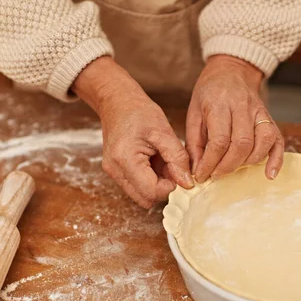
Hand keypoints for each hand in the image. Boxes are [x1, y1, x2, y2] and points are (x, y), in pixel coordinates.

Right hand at [73, 57, 192, 207]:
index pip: (152, 192)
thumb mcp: (164, 132)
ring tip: (161, 162)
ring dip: (155, 184)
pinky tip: (153, 162)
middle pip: (145, 199)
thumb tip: (187, 183)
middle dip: (163, 188)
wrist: (117, 101)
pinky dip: (148, 179)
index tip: (178, 171)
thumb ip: (178, 159)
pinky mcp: (115, 171)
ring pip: (140, 195)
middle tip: (170, 168)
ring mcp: (112, 172)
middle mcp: (114, 170)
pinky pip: (135, 186)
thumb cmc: (139, 111)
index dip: (170, 186)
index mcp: (125, 159)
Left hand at [186, 55, 283, 181]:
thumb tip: (196, 171)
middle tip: (215, 176)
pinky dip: (276, 159)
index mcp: (220, 104)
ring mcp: (260, 112)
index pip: (219, 140)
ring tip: (233, 170)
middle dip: (228, 166)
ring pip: (262, 142)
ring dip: (248, 163)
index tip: (201, 175)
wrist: (231, 71)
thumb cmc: (209, 94)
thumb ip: (194, 143)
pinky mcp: (270, 118)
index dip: (210, 163)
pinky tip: (269, 174)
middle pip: (242, 143)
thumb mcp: (193, 113)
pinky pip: (278, 140)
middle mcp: (243, 107)